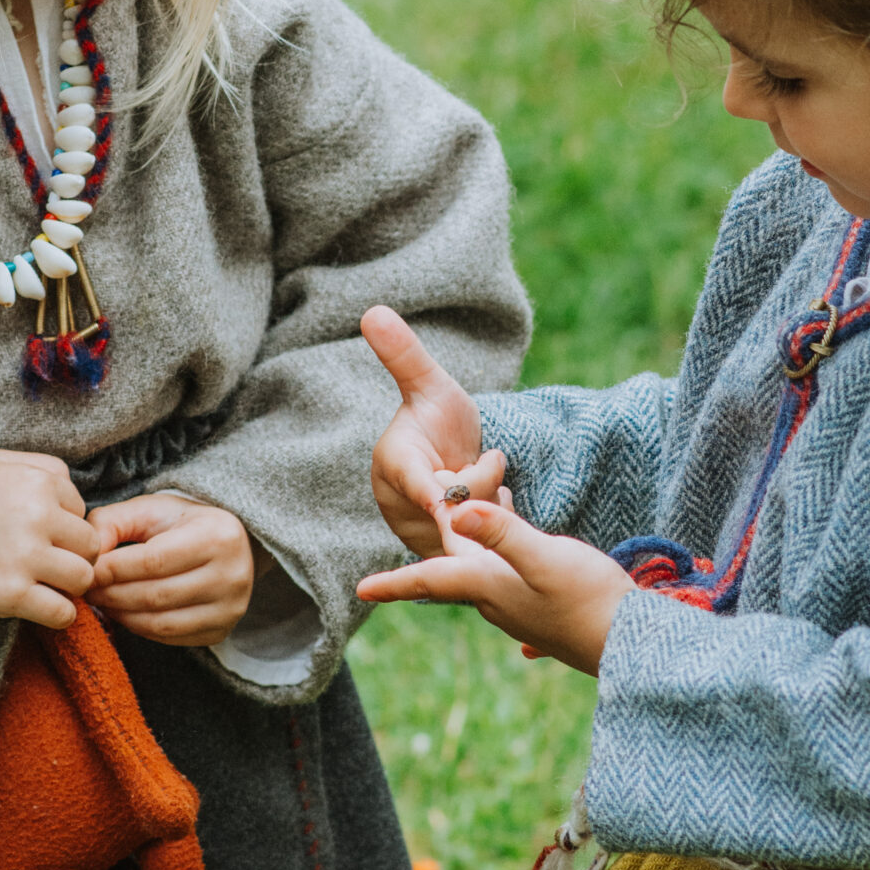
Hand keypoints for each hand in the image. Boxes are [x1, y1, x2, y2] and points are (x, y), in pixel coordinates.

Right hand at [0, 448, 99, 629]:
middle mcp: (39, 515)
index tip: (36, 533)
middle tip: (46, 564)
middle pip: (90, 545)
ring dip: (68, 586)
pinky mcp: (11, 593)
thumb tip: (71, 493)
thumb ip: (35, 469)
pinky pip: (63, 613)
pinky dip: (56, 614)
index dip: (62, 524)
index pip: (80, 509)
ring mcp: (26, 555)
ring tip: (43, 585)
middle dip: (73, 555)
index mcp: (39, 480)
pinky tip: (37, 606)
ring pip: (83, 578)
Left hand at [89, 494, 257, 647]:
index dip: (113, 569)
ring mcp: (229, 609)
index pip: (153, 561)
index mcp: (217, 537)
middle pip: (155, 595)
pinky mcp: (219, 632)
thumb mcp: (149, 510)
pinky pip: (168, 637)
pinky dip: (138, 628)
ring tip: (102, 600)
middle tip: (87, 589)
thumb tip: (88, 556)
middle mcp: (231, 576)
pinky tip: (124, 612)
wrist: (230, 545)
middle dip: (112, 594)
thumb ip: (112, 523)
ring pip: (160, 623)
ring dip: (121, 615)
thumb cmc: (183, 524)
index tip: (86, 571)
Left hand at [357, 496, 631, 675]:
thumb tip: (455, 510)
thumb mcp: (545, 557)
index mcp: (488, 586)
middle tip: (421, 531)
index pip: (430, 580)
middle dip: (436, 552)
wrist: (633, 644)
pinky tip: (518, 573)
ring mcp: (522, 612)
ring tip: (475, 518)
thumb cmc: (589, 599)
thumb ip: (502, 532)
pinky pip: (515, 590)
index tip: (359, 589)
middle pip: (454, 573)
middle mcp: (497, 602)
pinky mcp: (546, 614)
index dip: (394, 582)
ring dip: (473, 551)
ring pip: (484, 577)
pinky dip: (508, 570)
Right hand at [363, 304, 507, 557]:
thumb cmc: (437, 419)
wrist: (452, 459)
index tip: (443, 499)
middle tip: (490, 455)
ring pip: (477, 523)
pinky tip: (493, 505)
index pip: (415, 478)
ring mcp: (420, 538)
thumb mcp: (428, 385)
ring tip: (480, 477)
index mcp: (393, 464)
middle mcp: (400, 507)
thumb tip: (372, 310)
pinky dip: (497, 519)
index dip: (431, 490)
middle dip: (484, 478)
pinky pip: (486, 544)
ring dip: (494, 497)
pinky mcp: (444, 559)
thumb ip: (404, 354)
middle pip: (460, 502)